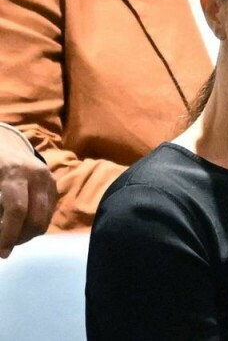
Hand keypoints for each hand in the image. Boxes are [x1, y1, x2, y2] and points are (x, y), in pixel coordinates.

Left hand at [0, 125, 56, 257]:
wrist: (7, 142)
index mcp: (14, 173)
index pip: (17, 210)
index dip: (8, 235)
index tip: (1, 252)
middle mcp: (37, 176)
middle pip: (35, 219)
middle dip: (19, 239)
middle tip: (4, 247)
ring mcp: (49, 180)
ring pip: (44, 220)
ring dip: (27, 235)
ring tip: (11, 236)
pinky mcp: (54, 185)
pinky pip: (47, 214)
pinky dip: (34, 225)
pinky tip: (20, 223)